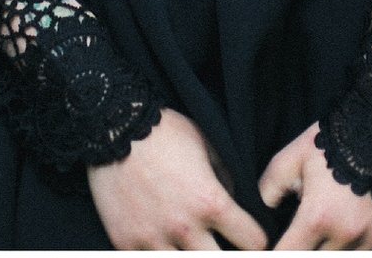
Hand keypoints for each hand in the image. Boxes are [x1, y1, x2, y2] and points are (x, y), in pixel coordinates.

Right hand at [86, 106, 269, 249]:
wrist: (114, 126)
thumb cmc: (164, 132)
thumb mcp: (205, 145)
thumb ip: (225, 178)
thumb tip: (235, 202)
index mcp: (210, 202)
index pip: (252, 241)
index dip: (256, 240)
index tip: (251, 238)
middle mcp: (184, 226)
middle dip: (226, 256)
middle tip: (222, 246)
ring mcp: (153, 238)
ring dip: (190, 256)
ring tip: (189, 245)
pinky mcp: (126, 242)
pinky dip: (157, 254)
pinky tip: (161, 244)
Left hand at [258, 119, 371, 249]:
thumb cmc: (332, 143)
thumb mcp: (290, 160)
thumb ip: (268, 192)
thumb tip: (259, 222)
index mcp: (318, 217)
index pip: (288, 257)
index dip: (278, 254)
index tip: (275, 248)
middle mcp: (347, 235)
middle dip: (305, 250)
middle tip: (303, 234)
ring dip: (331, 251)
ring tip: (327, 231)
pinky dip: (358, 251)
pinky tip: (350, 236)